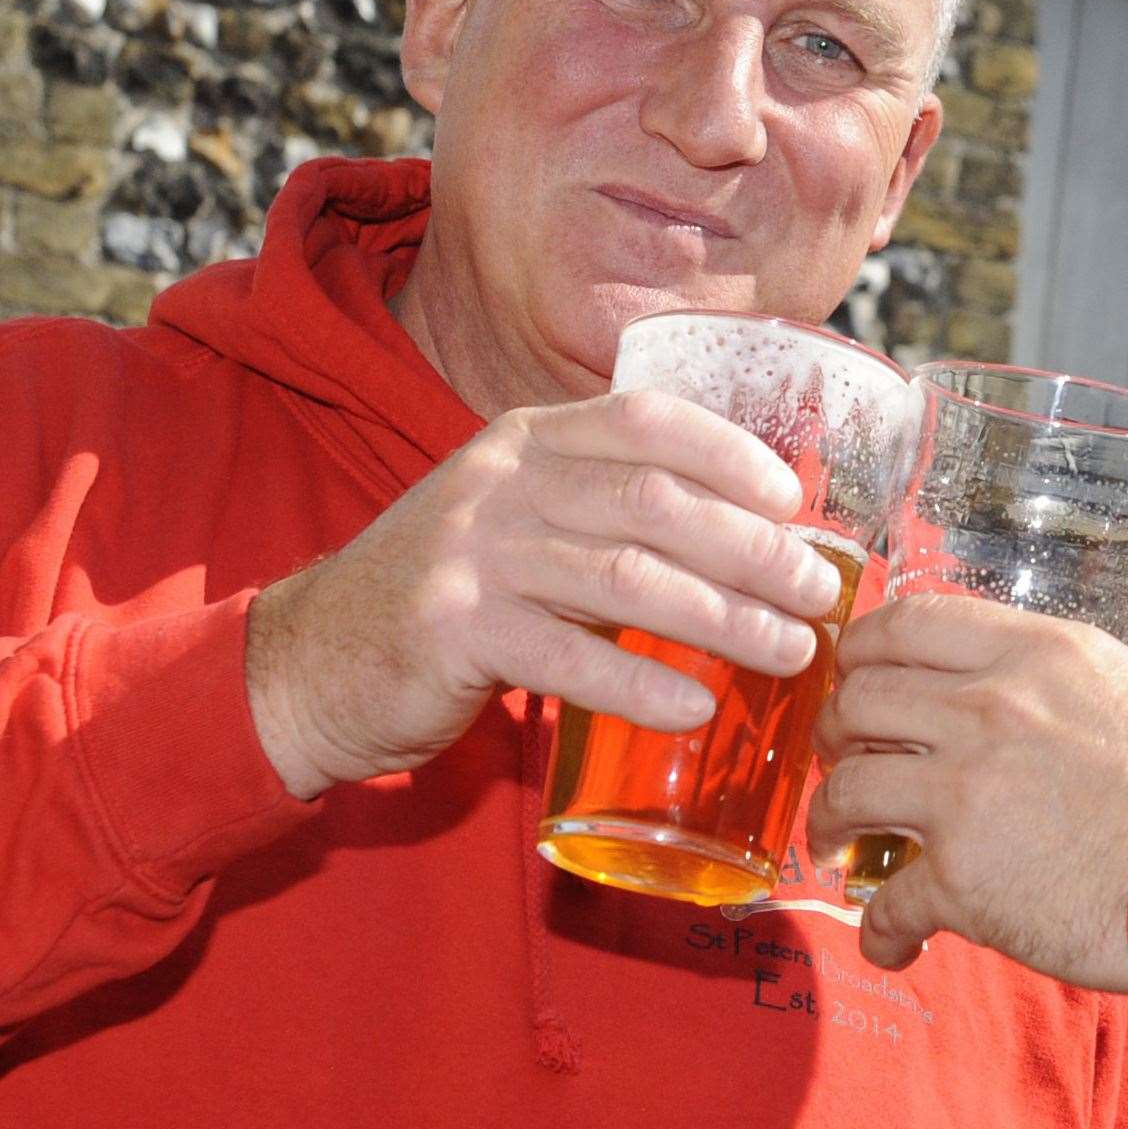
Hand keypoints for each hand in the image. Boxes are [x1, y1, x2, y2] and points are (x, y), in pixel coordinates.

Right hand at [246, 389, 844, 798]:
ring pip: (626, 577)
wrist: (310, 659)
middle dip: (752, 547)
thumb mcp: (513, 525)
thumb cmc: (441, 598)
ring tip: (788, 653)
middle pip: (653, 501)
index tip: (793, 502)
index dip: (731, 455)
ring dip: (723, 617)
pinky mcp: (451, 631)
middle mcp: (500, 481)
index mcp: (523, 441)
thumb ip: (598, 518)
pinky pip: (568, 658)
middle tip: (817, 594)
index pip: (644, 420)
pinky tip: (698, 708)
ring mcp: (471, 553)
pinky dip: (643, 685)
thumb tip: (739, 545)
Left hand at [805, 596, 1127, 992]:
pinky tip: (890, 940)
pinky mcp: (963, 879)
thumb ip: (1039, 673)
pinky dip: (880, 928)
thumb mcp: (1117, 683)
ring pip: (847, 790)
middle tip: (840, 757)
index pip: (901, 626)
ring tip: (838, 840)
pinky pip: (888, 900)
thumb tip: (985, 678)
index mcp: (1025, 655)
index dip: (858, 653)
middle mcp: (985, 711)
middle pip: (857, 702)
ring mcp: (965, 794)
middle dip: (833, 733)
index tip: (849, 677)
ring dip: (829, 819)